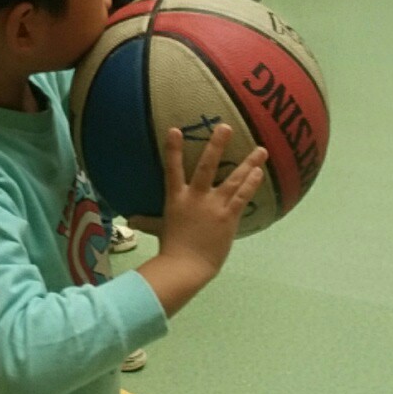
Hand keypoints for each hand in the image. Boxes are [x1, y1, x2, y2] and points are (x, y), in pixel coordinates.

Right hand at [148, 124, 266, 274]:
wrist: (186, 266)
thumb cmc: (171, 247)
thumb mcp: (158, 229)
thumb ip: (147, 220)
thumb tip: (130, 219)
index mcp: (176, 198)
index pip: (172, 169)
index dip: (173, 149)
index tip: (175, 130)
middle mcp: (196, 198)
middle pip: (206, 166)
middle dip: (216, 145)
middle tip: (226, 127)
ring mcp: (214, 206)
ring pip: (233, 179)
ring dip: (248, 163)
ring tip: (261, 150)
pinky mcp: (228, 217)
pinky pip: (242, 196)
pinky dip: (251, 183)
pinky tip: (259, 172)